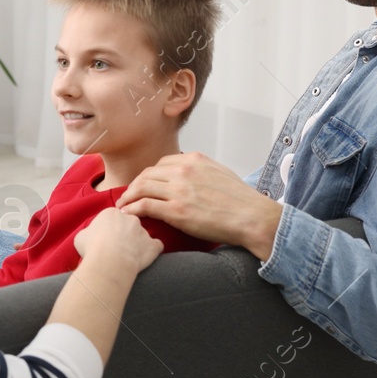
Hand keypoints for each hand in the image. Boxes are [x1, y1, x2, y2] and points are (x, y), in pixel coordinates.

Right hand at [73, 206, 163, 273]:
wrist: (109, 261)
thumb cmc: (92, 248)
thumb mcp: (81, 237)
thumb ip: (89, 233)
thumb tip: (89, 237)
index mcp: (111, 213)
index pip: (113, 218)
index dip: (109, 230)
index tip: (105, 240)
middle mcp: (130, 218)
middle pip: (129, 224)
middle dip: (125, 234)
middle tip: (116, 248)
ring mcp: (143, 231)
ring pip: (142, 235)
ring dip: (137, 244)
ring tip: (128, 257)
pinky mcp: (153, 245)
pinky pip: (156, 246)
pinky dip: (152, 252)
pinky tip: (144, 259)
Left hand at [115, 151, 282, 260]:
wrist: (253, 217)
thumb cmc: (241, 200)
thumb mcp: (219, 172)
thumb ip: (200, 171)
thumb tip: (188, 176)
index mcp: (194, 160)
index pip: (161, 163)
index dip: (149, 175)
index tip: (144, 185)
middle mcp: (183, 171)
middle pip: (147, 174)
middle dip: (135, 185)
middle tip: (128, 196)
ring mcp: (179, 190)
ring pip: (141, 187)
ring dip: (129, 196)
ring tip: (123, 206)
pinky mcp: (176, 210)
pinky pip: (144, 205)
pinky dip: (132, 209)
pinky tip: (129, 214)